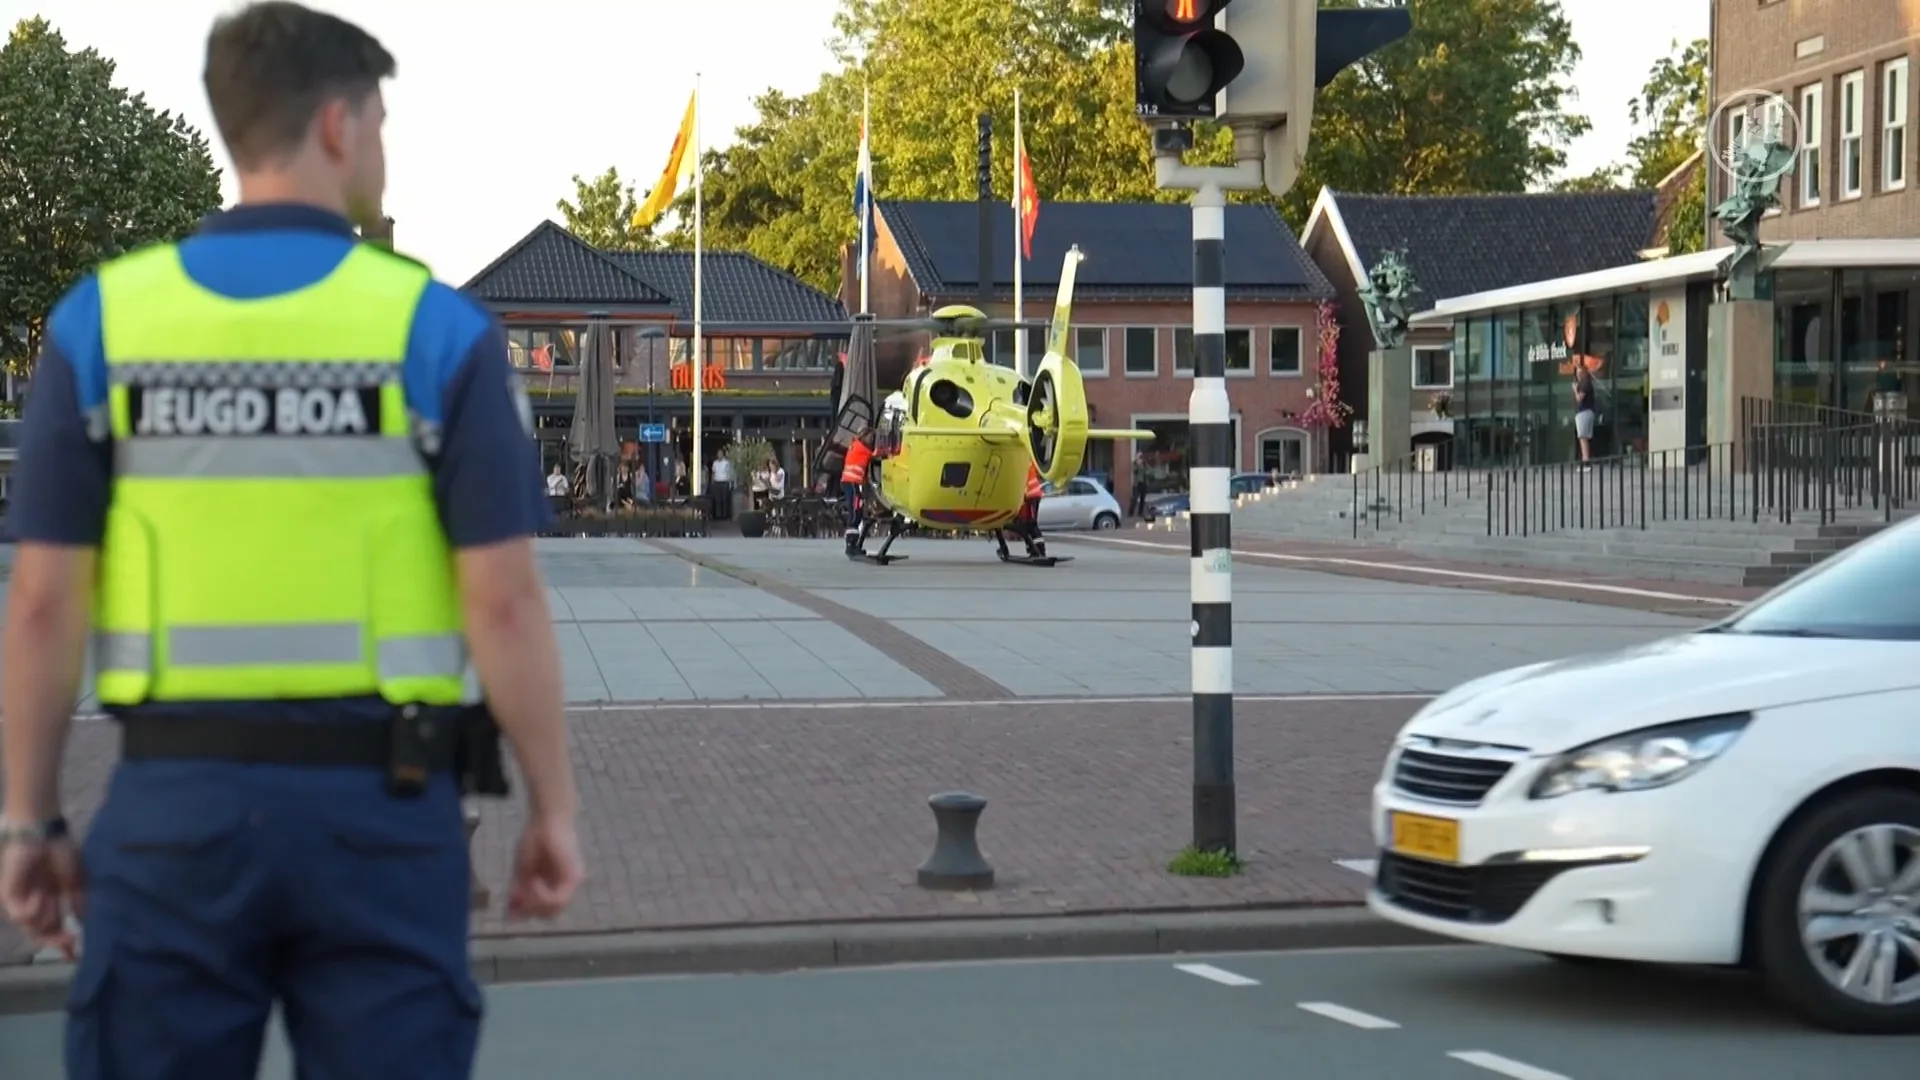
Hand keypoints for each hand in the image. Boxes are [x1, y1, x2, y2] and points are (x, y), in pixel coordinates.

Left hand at [0, 839, 83, 958]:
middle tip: (70, 942)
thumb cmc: (61, 851)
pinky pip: (19, 915)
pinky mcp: (9, 895)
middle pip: (41, 934)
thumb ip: (77, 901)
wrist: (43, 834)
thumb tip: (81, 922)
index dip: (65, 942)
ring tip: (52, 904)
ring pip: (30, 928)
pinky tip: (40, 896)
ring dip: (44, 920)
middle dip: (56, 941)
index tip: (77, 954)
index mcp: (52, 900)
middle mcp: (35, 903)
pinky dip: (32, 910)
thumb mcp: (77, 879)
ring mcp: (21, 900)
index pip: (56, 927)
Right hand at [506, 814, 582, 919]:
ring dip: (536, 903)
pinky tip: (534, 882)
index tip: (511, 908)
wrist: (545, 819)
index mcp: (553, 886)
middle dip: (529, 910)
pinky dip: (542, 896)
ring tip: (528, 886)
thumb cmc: (534, 840)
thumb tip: (510, 917)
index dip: (526, 913)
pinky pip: (558, 899)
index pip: (542, 911)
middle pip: (548, 915)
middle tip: (519, 898)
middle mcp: (565, 887)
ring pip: (554, 910)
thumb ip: (518, 894)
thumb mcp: (522, 872)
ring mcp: (571, 883)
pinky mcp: (573, 877)